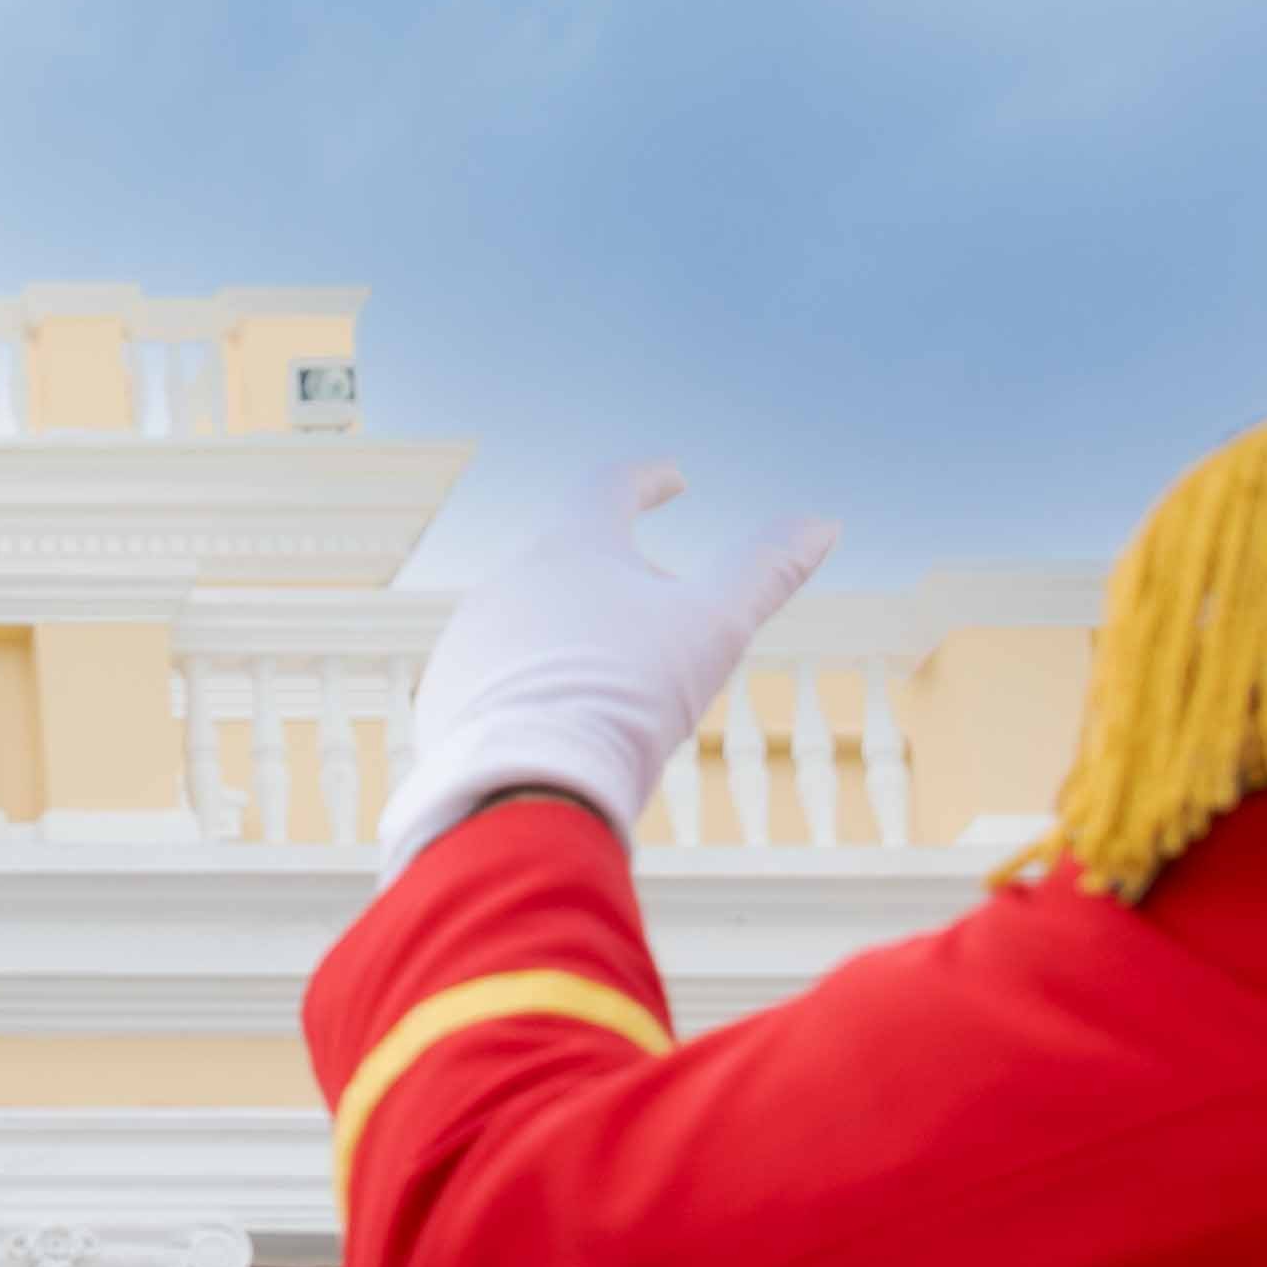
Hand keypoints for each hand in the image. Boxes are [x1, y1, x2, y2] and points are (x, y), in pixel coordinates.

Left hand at [373, 460, 840, 867]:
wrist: (523, 787)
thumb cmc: (628, 696)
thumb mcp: (715, 628)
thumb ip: (767, 570)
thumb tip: (822, 523)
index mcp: (571, 545)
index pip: (610, 486)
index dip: (647, 479)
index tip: (669, 479)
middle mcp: (506, 580)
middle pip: (572, 559)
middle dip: (618, 574)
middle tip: (660, 604)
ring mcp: (468, 640)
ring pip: (532, 623)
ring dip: (574, 638)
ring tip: (615, 681)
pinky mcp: (444, 699)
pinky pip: (498, 680)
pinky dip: (537, 688)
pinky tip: (562, 726)